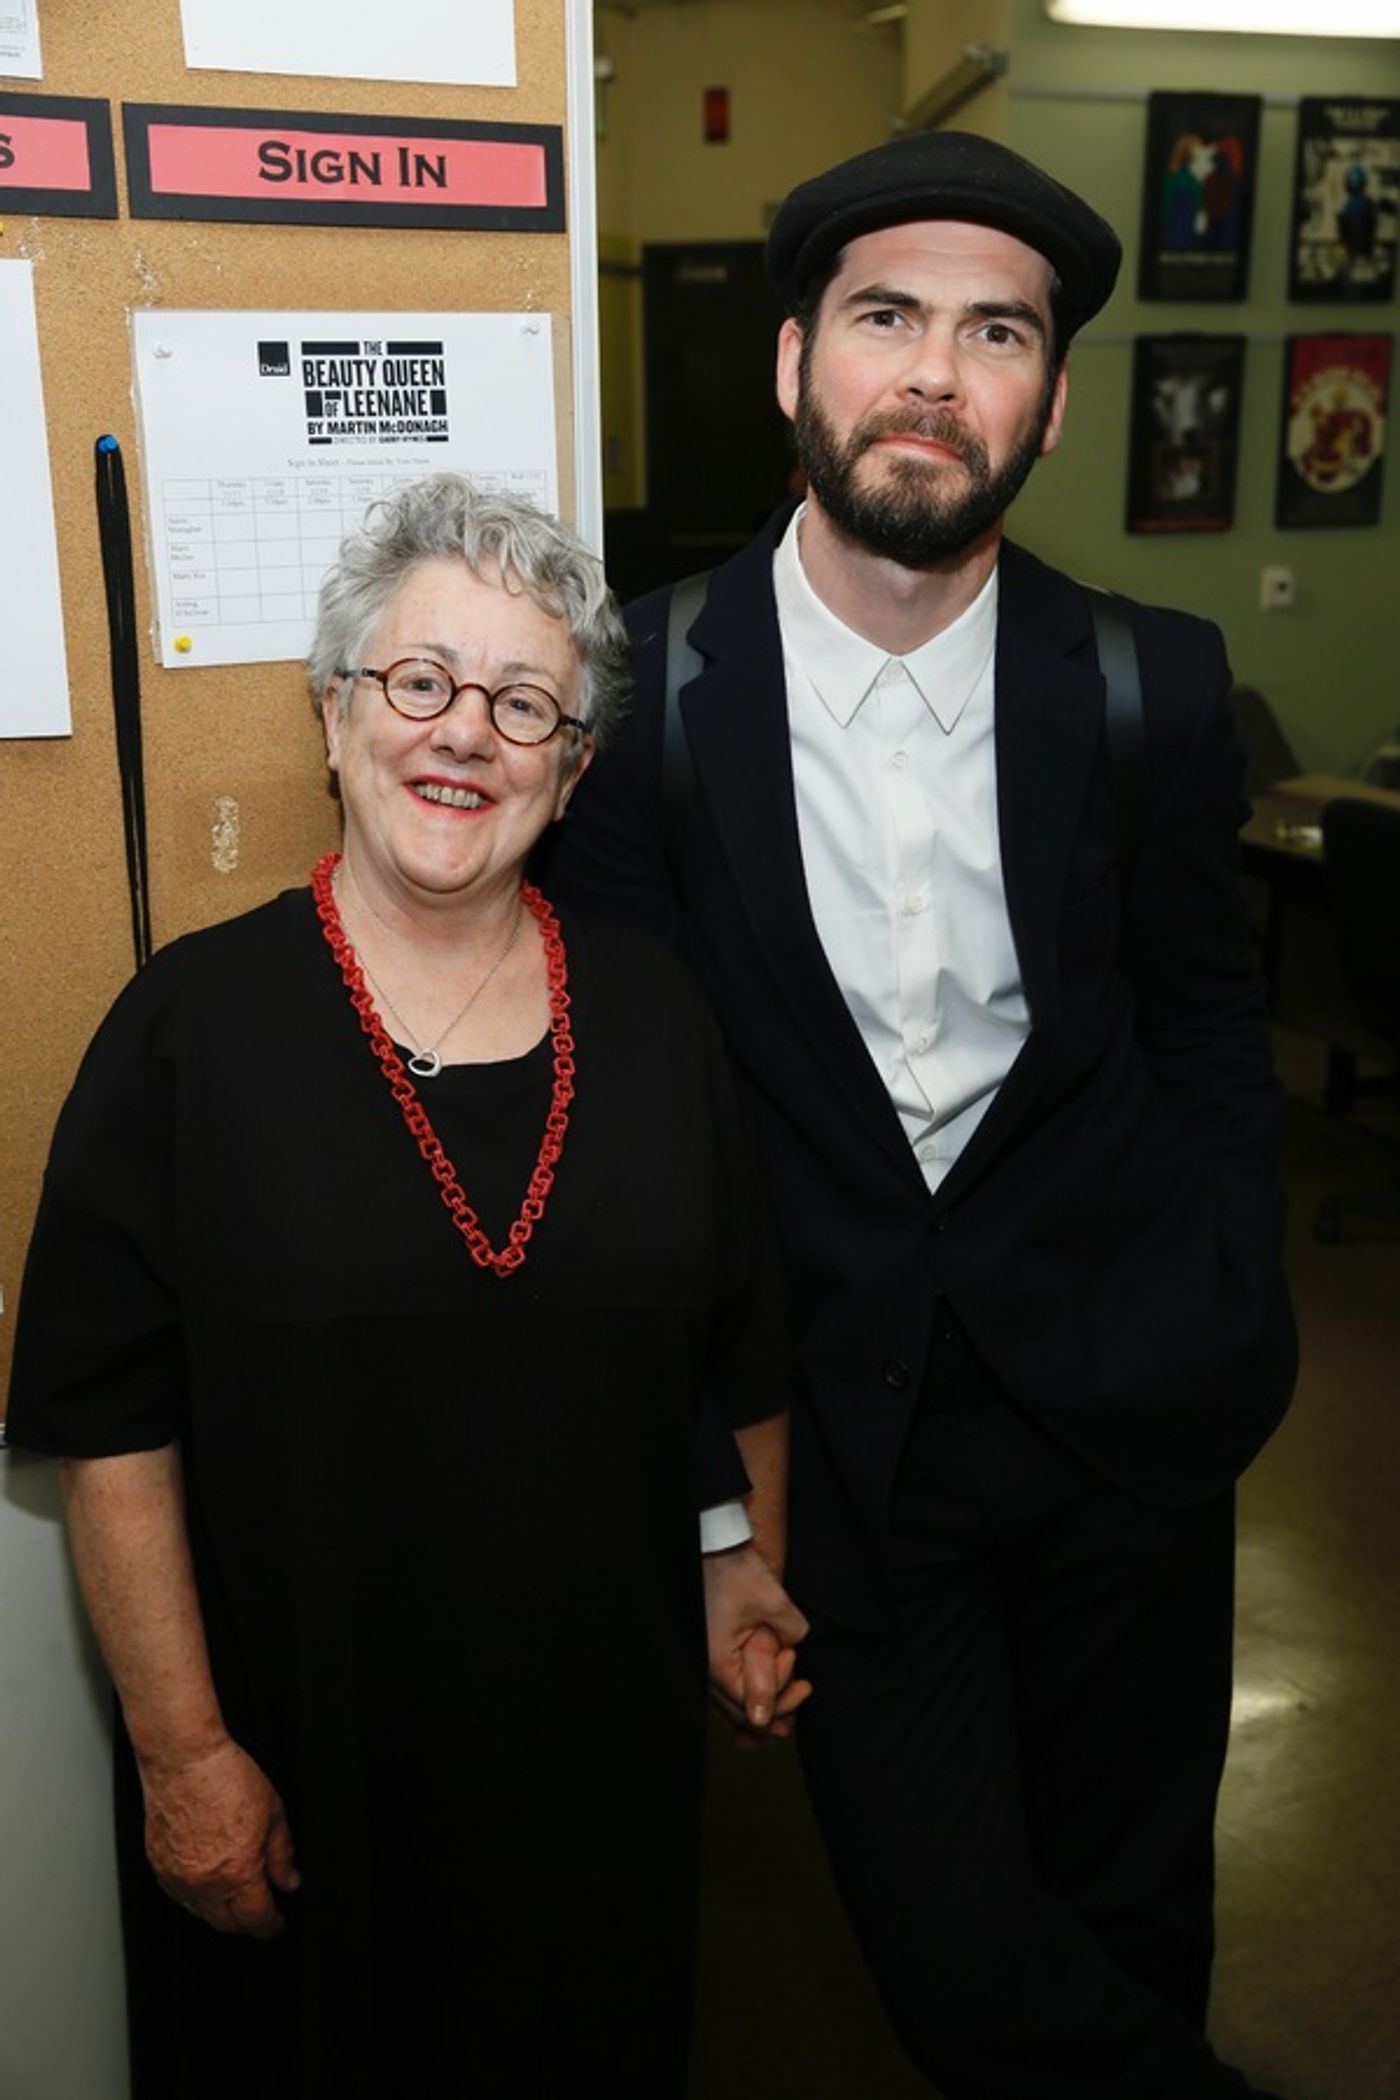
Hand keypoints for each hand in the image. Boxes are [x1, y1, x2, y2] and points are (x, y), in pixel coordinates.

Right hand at [138, 1736, 299, 1937]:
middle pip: (227, 1925)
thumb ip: (282, 1855)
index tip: (277, 1923)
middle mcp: (204, 1883)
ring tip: (236, 1900)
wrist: (184, 1760)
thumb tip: (289, 1881)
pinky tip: (208, 1885)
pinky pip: (178, 1897)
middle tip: (260, 1914)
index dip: (271, 1926)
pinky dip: (195, 1898)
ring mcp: (177, 1877)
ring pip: (201, 1914)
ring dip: (221, 1914)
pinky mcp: (158, 1866)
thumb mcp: (273, 1813)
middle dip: (247, 1925)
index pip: (256, 1919)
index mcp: (237, 1872)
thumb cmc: (226, 1778)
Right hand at [703, 1543, 811, 1744]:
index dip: (782, 1701)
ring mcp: (702, 1663)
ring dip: (759, 1703)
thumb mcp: (772, 1601)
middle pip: (739, 1713)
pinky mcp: (706, 1652)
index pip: (753, 1708)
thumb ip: (790, 1634)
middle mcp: (705, 1670)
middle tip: (801, 1692)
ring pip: (728, 1705)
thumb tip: (793, 1651)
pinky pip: (723, 1688)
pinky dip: (744, 1693)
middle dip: (774, 1708)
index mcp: (717, 1664)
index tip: (802, 1680)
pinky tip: (764, 1687)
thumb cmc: (734, 1570)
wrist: (712, 1545)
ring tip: (788, 1695)